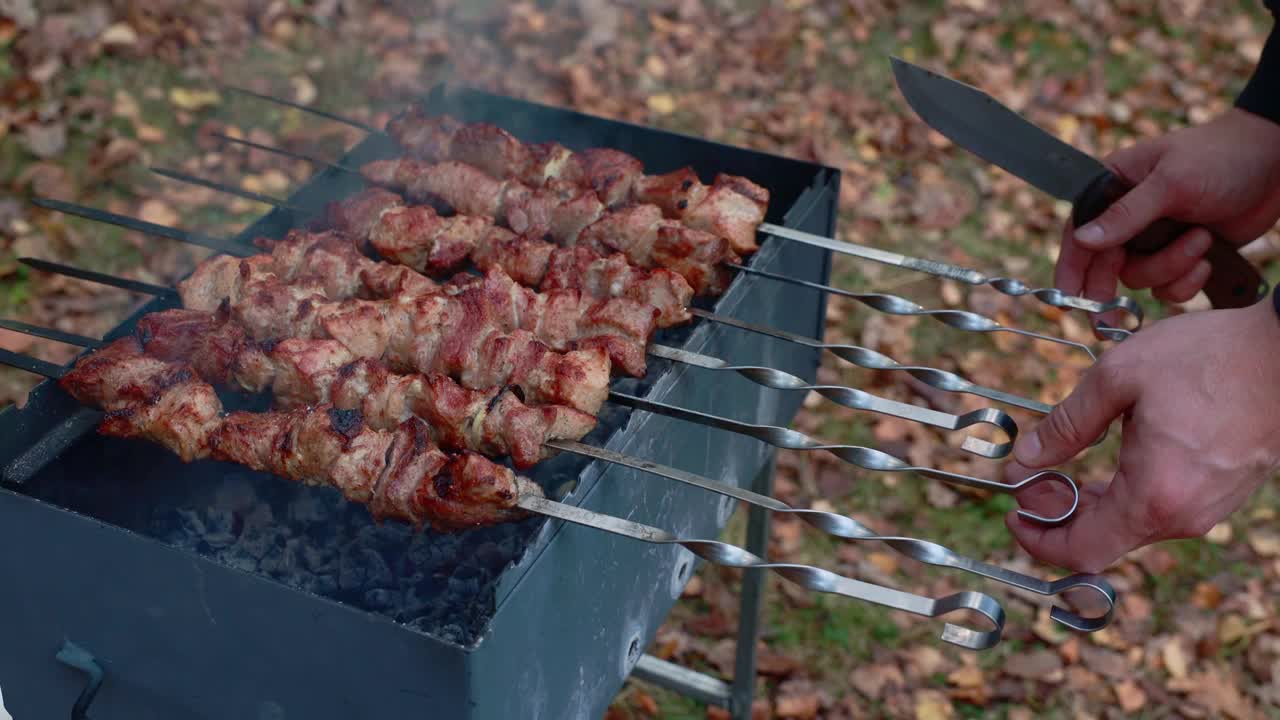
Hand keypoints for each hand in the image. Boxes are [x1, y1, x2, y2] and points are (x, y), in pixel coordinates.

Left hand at [1004, 299, 1279, 572]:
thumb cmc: (1209, 357)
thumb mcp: (1119, 378)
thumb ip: (1066, 426)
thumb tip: (1022, 460)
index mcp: (1154, 497)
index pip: (1082, 551)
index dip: (1038, 540)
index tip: (1014, 510)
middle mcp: (1184, 517)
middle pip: (1104, 542)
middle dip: (1059, 515)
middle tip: (1032, 476)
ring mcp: (1210, 509)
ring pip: (1133, 525)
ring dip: (1092, 504)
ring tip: (1065, 464)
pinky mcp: (1223, 493)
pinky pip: (1162, 508)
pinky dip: (1126, 494)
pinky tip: (1114, 457)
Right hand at [1057, 108, 1279, 319]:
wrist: (1275, 163)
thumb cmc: (1219, 157)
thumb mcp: (1171, 183)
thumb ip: (1126, 215)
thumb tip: (1082, 240)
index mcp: (1112, 189)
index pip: (1078, 234)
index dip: (1071, 269)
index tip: (1067, 301)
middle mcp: (1126, 218)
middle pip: (1104, 267)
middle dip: (1111, 293)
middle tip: (1107, 326)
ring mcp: (1154, 239)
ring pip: (1140, 279)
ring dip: (1172, 268)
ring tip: (1201, 240)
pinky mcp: (1181, 256)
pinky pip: (1169, 286)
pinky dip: (1189, 280)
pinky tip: (1209, 257)